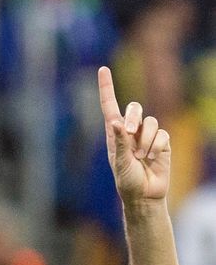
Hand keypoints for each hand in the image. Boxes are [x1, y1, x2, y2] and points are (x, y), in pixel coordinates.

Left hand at [99, 66, 170, 204]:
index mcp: (114, 133)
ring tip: (142, 157)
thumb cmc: (127, 180)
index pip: (109, 106)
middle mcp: (130, 131)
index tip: (103, 69)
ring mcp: (147, 135)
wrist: (145, 195)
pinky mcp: (162, 141)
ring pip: (151, 122)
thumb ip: (120, 142)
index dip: (107, 88)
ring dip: (146, 140)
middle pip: (135, 108)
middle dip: (134, 117)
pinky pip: (162, 134)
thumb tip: (116, 122)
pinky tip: (152, 159)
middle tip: (131, 131)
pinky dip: (157, 146)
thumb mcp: (120, 163)